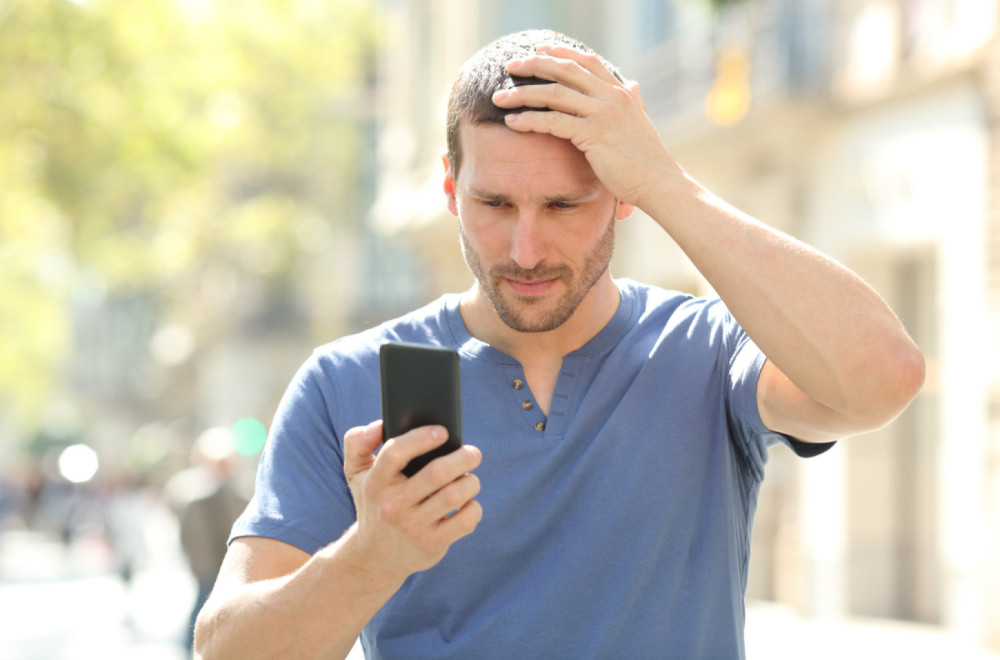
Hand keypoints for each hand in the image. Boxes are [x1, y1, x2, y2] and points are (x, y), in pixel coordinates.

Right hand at [343, 421, 482, 579]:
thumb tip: (379, 425)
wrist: (374, 557)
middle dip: (462, 458)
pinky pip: (465, 521)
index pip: (395, 453)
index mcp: (375, 483)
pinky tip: (468, 503)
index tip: (443, 431)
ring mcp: (412, 527)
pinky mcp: (431, 545)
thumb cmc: (374, 502)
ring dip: (471, 482)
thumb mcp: (356, 474)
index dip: (421, 438)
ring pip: (454, 495)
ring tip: (470, 478)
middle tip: (472, 453)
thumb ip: (357, 442)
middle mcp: (392, 506)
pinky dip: (474, 508)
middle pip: (436, 474)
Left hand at [491, 44, 682, 210]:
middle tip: (510, 66)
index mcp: (621, 92)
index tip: (538, 51)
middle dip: (534, 65)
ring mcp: (603, 114)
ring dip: (523, 94)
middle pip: (565, 70)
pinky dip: (530, 120)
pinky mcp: (594, 135)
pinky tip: (512, 122)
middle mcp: (612, 97)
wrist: (659, 183)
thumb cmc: (647, 160)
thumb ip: (633, 102)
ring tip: (500, 98)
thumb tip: (634, 85)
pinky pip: (554, 122)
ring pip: (554, 94)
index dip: (560, 53)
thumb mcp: (641, 123)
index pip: (586, 62)